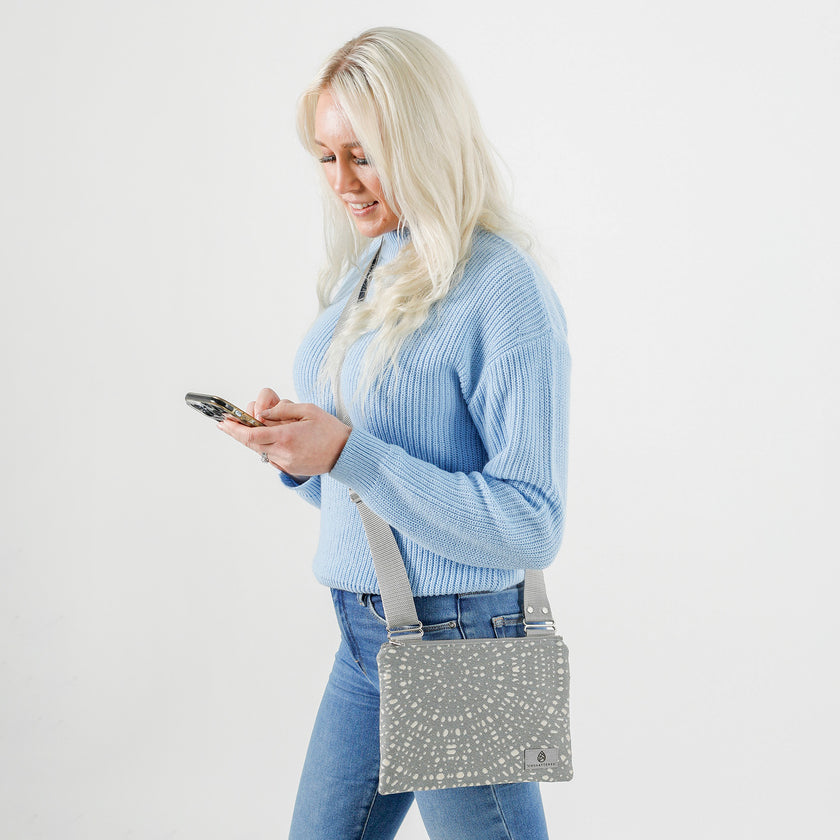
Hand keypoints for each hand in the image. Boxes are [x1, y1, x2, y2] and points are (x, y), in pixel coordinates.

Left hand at [218, 391, 350, 476]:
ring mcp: (286, 463)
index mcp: (287, 436)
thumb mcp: (308, 410)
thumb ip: (282, 410)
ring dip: (253, 439)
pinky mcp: (290, 468)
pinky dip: (266, 445)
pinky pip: (271, 456)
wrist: (345, 454)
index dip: (235, 429)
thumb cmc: (330, 429)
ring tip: (250, 426)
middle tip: (226, 424)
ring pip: (260, 450)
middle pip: (251, 443)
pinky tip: (270, 437)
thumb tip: (262, 413)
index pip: (253, 433)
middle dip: (237, 433)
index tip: (224, 422)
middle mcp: (284, 452)